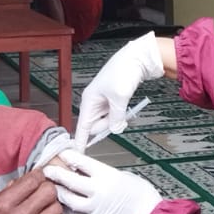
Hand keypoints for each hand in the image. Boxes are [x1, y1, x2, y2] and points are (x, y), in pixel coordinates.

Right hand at [0, 170, 62, 213]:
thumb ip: (3, 194)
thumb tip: (19, 182)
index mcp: (3, 205)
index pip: (32, 181)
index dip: (37, 175)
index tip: (37, 177)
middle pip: (49, 192)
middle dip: (46, 188)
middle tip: (41, 192)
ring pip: (56, 208)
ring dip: (51, 206)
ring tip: (43, 208)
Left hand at [44, 153, 162, 213]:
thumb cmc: (138, 192)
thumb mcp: (120, 174)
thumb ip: (100, 173)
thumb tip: (82, 169)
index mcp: (106, 175)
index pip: (81, 162)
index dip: (67, 156)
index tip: (59, 154)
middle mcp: (98, 190)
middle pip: (69, 180)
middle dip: (55, 174)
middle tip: (46, 170)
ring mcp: (94, 207)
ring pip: (68, 200)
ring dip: (59, 193)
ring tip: (52, 188)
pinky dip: (67, 211)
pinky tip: (64, 206)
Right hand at [72, 33, 162, 150]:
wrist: (137, 57)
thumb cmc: (123, 72)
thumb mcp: (119, 98)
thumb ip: (115, 118)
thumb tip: (115, 129)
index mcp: (89, 101)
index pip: (82, 127)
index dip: (80, 142)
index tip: (76, 155)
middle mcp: (93, 102)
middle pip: (96, 126)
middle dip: (107, 125)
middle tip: (118, 111)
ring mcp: (103, 101)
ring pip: (107, 121)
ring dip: (116, 119)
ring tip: (123, 103)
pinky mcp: (113, 99)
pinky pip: (114, 114)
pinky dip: (120, 114)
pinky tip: (125, 105)